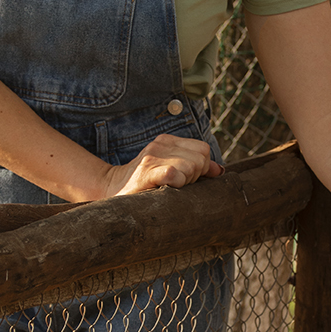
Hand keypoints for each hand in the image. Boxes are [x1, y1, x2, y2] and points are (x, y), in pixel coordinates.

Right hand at [100, 132, 223, 199]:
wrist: (110, 190)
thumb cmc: (143, 184)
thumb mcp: (170, 169)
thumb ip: (194, 167)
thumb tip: (219, 170)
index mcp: (167, 141)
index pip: (202, 149)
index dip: (201, 167)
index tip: (188, 179)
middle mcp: (160, 144)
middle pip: (201, 157)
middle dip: (196, 175)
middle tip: (179, 185)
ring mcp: (153, 157)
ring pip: (192, 165)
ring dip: (186, 182)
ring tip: (170, 188)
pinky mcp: (147, 172)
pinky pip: (175, 174)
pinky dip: (177, 183)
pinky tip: (166, 189)